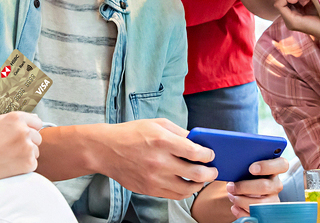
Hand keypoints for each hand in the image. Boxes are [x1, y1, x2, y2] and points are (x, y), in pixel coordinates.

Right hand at [0, 111, 42, 182]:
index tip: (21, 136)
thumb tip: (36, 116)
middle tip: (12, 148)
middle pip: (38, 137)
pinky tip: (12, 164)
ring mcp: (28, 147)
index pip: (37, 122)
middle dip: (28, 142)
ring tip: (10, 156)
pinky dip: (25, 165)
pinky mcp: (29, 162)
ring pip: (36, 150)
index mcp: (16, 118)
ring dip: (27, 154)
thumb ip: (17, 118)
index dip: (30, 129)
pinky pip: (34, 162)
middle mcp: (24, 130)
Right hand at [98, 118, 217, 198]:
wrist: (106, 150)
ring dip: (199, 185)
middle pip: (196, 174)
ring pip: (187, 189)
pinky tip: (187, 184)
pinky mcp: (149, 189)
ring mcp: (154, 178)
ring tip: (201, 179)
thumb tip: (199, 142)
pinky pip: (174, 195)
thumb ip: (180, 132)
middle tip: (213, 170)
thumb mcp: (157, 124)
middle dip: (210, 173)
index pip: (196, 152)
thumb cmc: (132, 133)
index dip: (208, 155)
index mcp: (162, 141)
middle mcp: (159, 161)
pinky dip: (184, 191)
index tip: (211, 154)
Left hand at [226, 157, 288, 217]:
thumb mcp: (248, 169)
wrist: (248, 192)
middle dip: (244, 187)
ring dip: (241, 200)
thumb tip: (234, 170)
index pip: (282, 165)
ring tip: (232, 196)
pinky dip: (241, 212)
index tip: (251, 168)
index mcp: (275, 169)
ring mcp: (274, 200)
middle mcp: (277, 185)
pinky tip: (235, 207)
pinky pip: (255, 215)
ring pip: (259, 203)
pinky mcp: (268, 213)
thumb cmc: (247, 177)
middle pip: (265, 186)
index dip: (267, 166)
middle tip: (231, 187)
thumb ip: (245, 167)